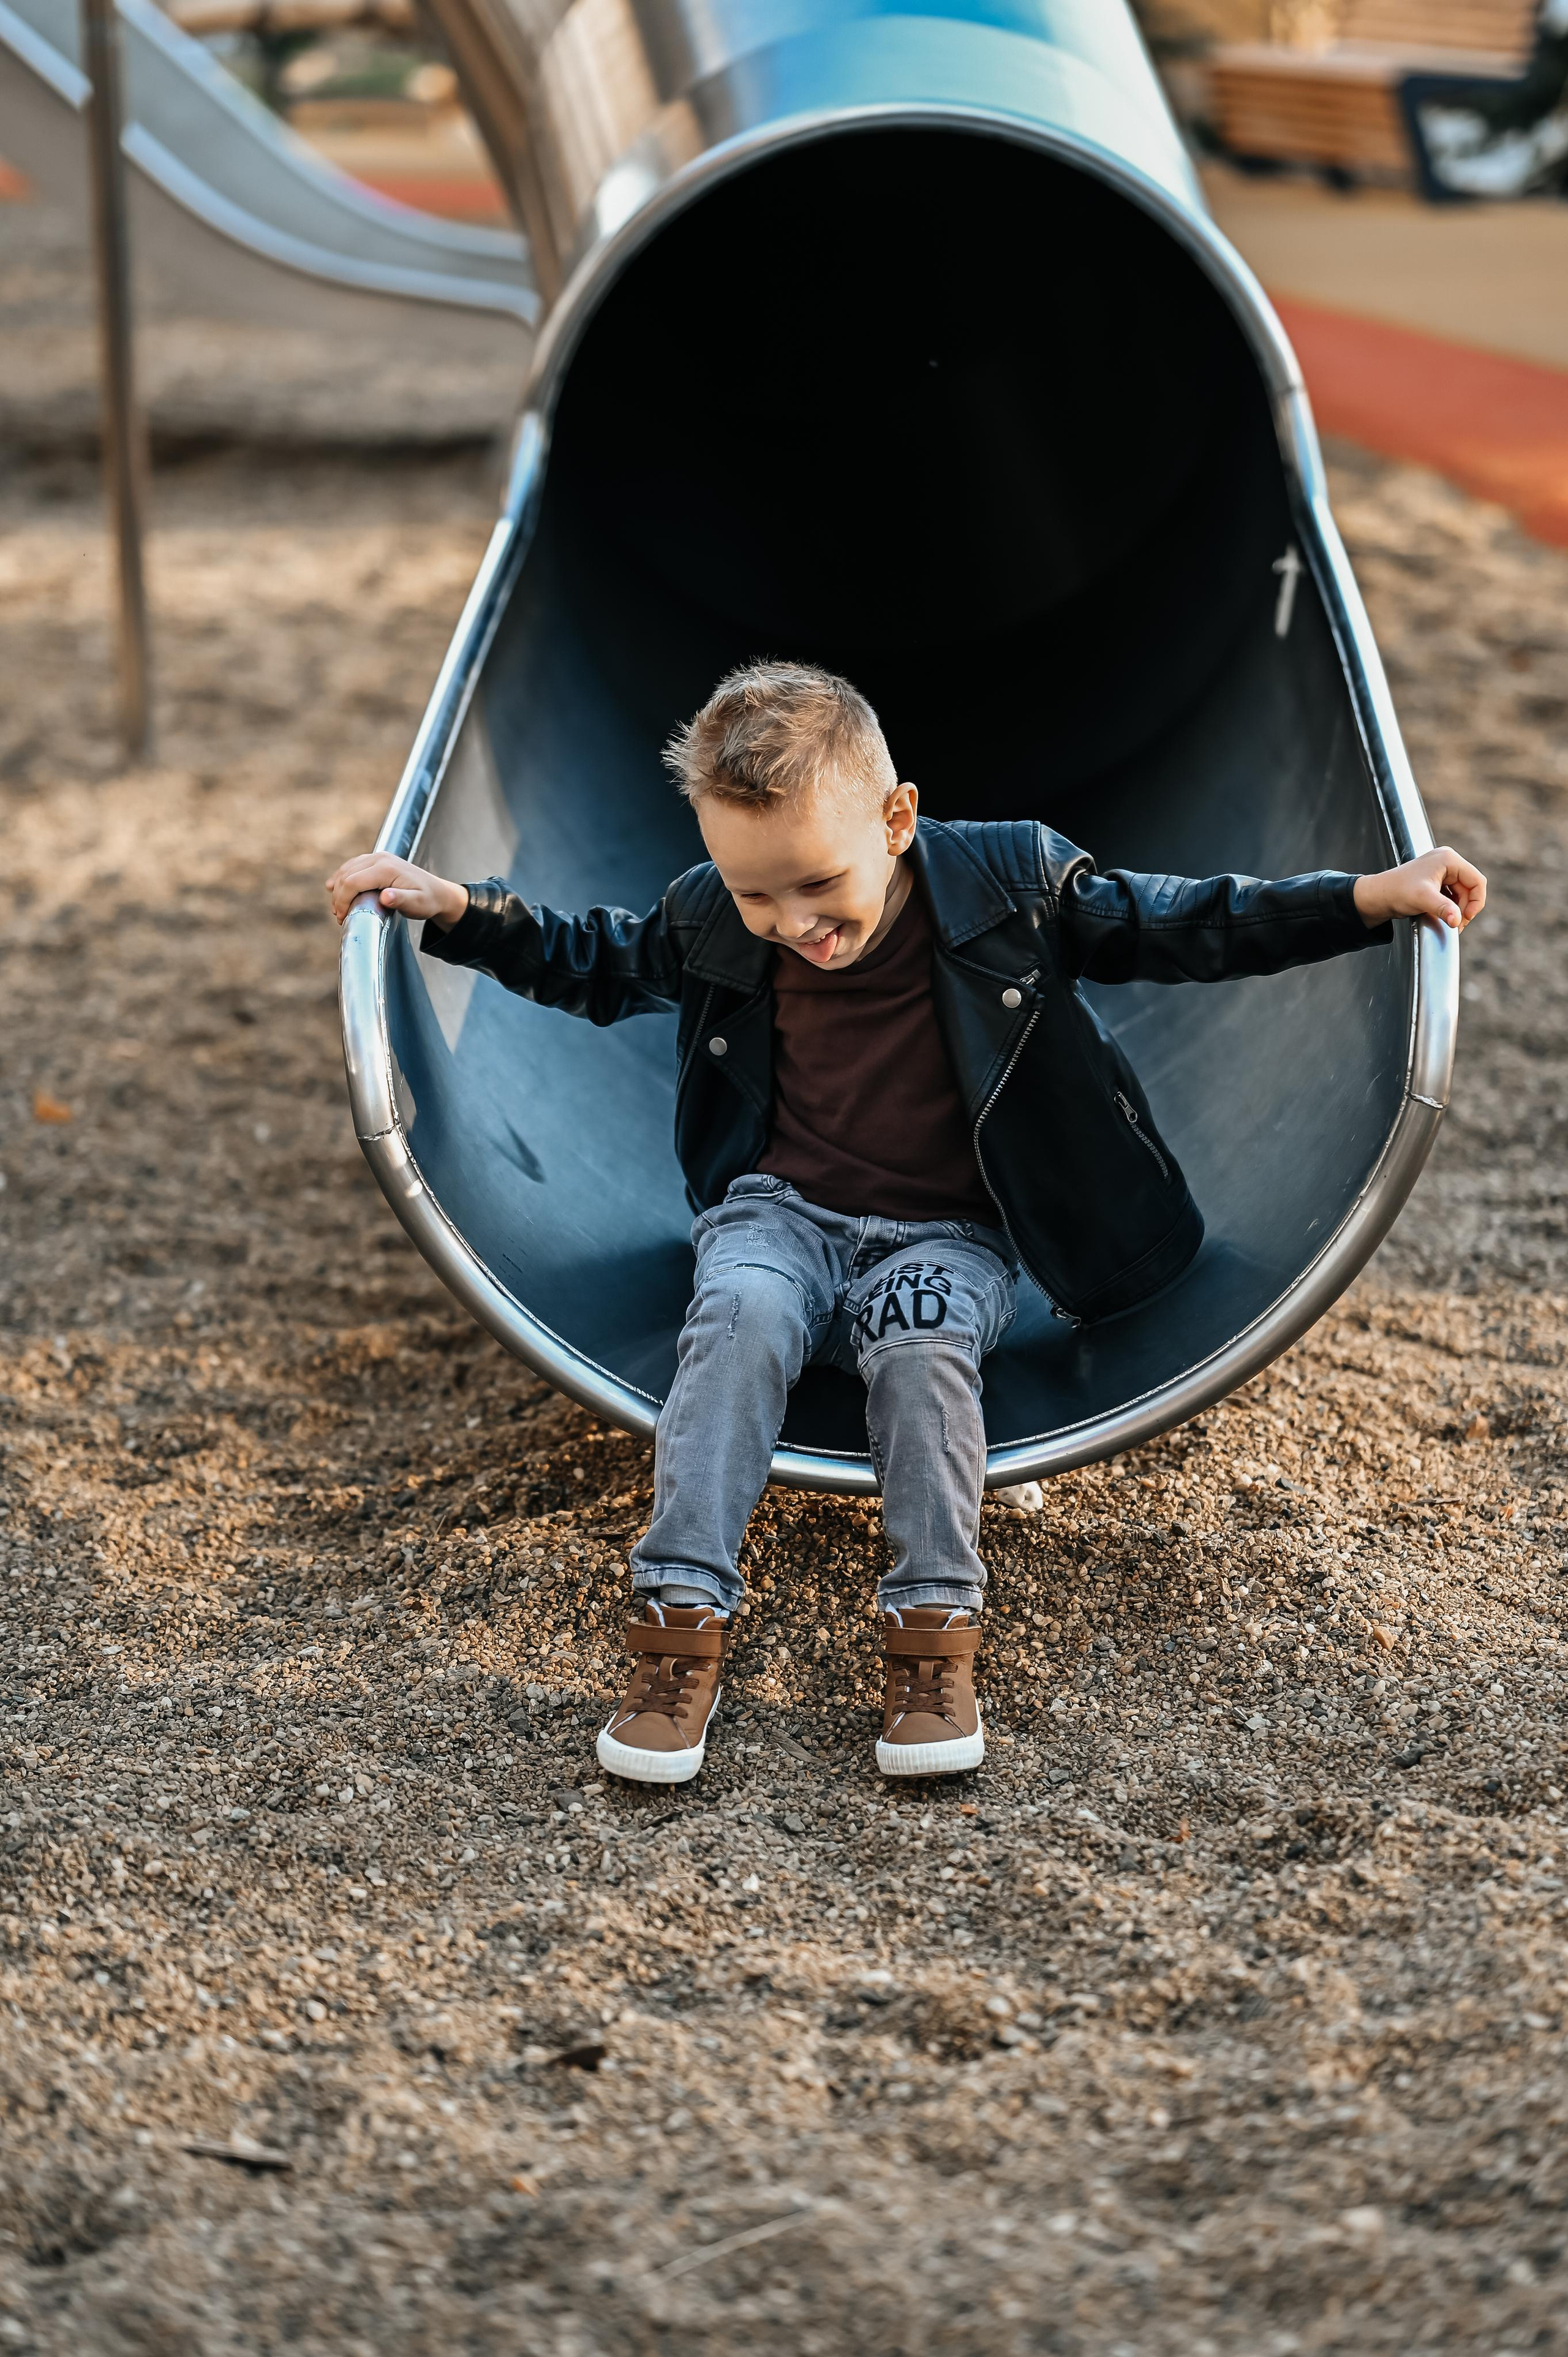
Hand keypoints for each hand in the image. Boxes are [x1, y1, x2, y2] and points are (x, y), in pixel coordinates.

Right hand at [326, 852, 467, 928]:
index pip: (353, 882)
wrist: (437, 892)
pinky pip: (352, 866)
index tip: (342, 917)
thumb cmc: (427, 900)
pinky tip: (334, 887)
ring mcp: (377, 857)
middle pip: (346, 876)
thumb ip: (401, 900)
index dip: (342, 900)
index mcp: (387, 869)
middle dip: (339, 897)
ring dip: (338, 888)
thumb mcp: (417, 905)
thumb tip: (385, 897)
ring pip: (347, 870)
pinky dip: (341, 877)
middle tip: (340, 917)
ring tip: (338, 908)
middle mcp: (380, 858)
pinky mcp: (376, 860)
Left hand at [1353, 846, 1485, 932]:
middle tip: (1457, 926)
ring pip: (1462, 894)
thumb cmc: (1397, 891)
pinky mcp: (1437, 881)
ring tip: (1450, 923)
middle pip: (1470, 888)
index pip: (1476, 880)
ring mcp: (1442, 871)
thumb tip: (1457, 921)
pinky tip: (1444, 917)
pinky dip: (1451, 908)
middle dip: (1465, 908)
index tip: (1466, 918)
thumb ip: (1443, 909)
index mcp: (1448, 859)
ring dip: (1459, 910)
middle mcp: (1447, 862)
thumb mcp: (1423, 899)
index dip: (1476, 901)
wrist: (1378, 896)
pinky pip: (1452, 896)